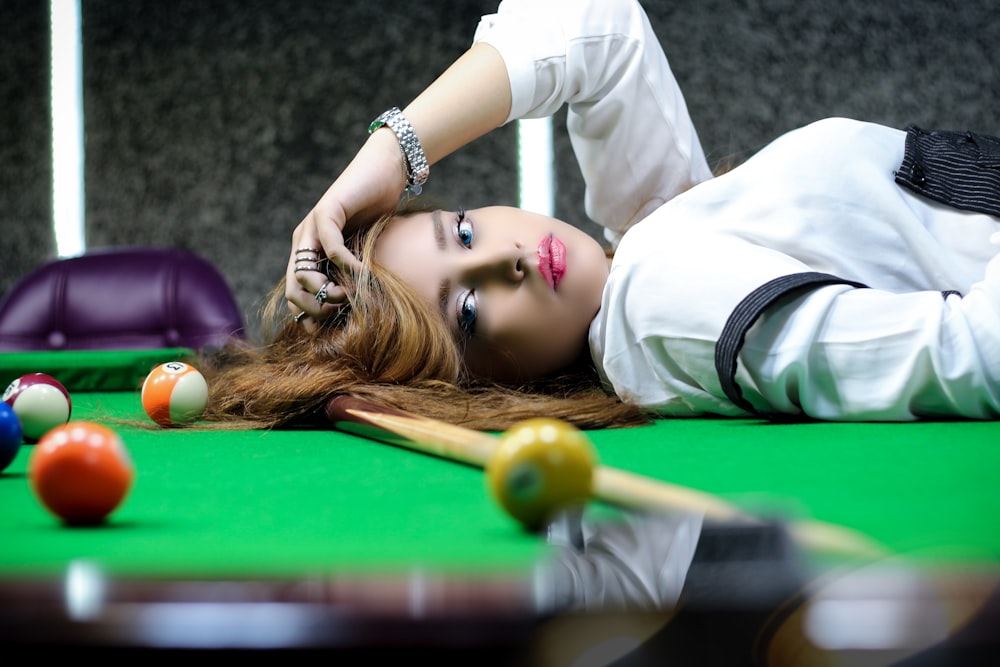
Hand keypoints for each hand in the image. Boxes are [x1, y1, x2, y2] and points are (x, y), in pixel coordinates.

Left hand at [287, 129, 407, 330]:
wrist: (384, 172)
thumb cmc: (378, 214)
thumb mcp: (362, 255)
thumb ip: (350, 277)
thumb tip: (352, 314)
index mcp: (308, 254)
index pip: (295, 297)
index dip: (312, 318)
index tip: (336, 327)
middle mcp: (303, 242)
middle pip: (293, 290)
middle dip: (317, 310)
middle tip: (343, 310)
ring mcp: (311, 227)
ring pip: (303, 273)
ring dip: (328, 292)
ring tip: (350, 295)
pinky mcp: (327, 211)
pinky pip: (331, 248)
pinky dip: (348, 266)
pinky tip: (365, 273)